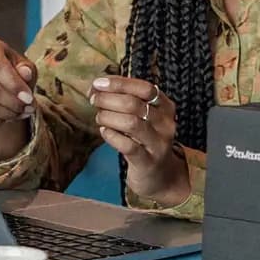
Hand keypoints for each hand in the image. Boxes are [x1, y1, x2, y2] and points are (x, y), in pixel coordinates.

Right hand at [0, 37, 37, 160]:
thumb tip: (26, 73)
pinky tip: (6, 117)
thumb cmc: (14, 71)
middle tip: (28, 108)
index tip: (29, 98)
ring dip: (7, 113)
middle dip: (13, 102)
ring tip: (21, 113)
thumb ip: (27, 70)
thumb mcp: (26, 68)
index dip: (14, 84)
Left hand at [89, 73, 189, 207]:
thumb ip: (127, 101)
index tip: (98, 83)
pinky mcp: (148, 161)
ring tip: (99, 117)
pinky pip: (127, 145)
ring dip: (108, 117)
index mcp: (166, 107)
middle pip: (135, 104)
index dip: (120, 84)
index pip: (145, 88)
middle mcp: (166, 124)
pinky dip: (111, 136)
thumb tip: (97, 87)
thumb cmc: (146, 141)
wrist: (161, 176)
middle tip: (94, 100)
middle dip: (108, 99)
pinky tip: (104, 132)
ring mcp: (158, 143)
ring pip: (131, 123)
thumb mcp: (145, 119)